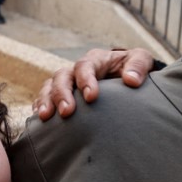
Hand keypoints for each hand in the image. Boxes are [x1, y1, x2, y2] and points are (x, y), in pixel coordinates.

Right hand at [33, 48, 157, 120]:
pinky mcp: (62, 96)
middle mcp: (78, 70)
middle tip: (67, 112)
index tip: (91, 97)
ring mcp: (68, 82)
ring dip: (46, 100)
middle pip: (63, 76)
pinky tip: (40, 121)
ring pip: (50, 87)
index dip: (86, 80)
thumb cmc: (134, 68)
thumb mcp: (141, 60)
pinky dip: (40, 107)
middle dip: (62, 94)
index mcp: (96, 59)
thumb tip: (131, 80)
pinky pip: (45, 98)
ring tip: (45, 117)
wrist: (129, 78)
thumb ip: (139, 66)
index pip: (86, 65)